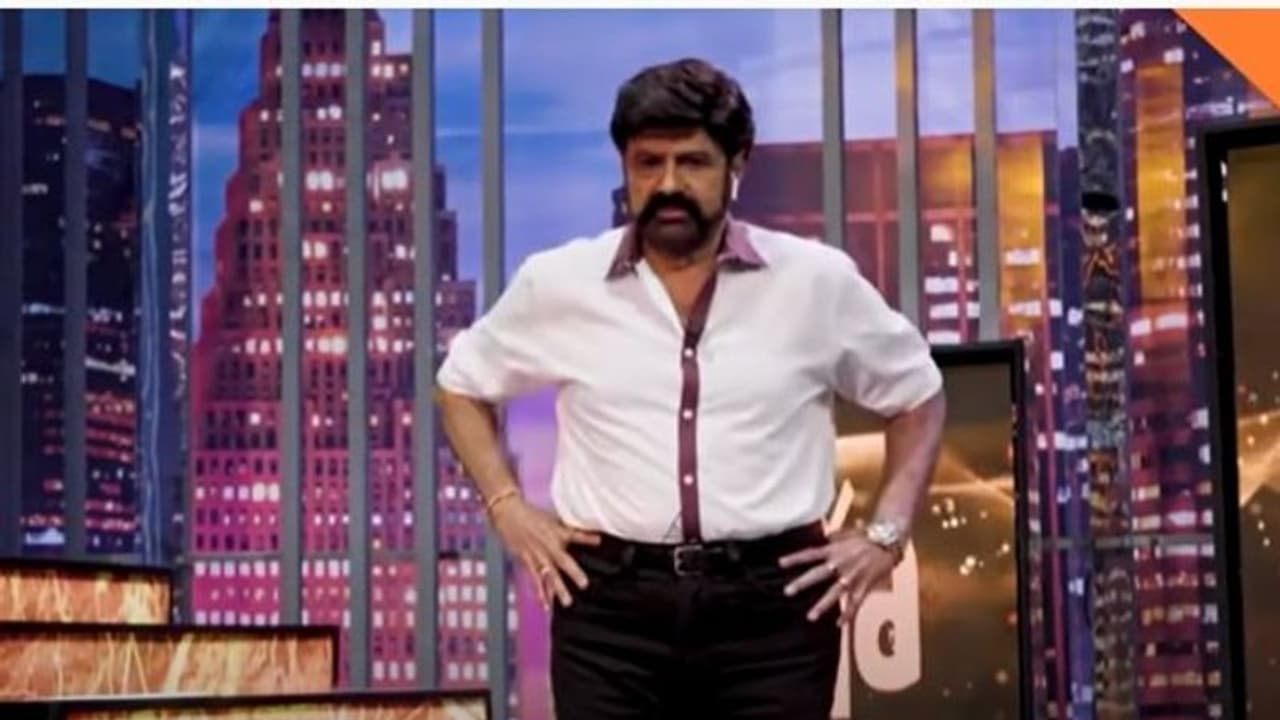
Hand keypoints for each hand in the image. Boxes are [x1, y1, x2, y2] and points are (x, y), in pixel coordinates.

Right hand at [490, 496, 601, 610]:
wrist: (508, 513)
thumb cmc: (530, 515)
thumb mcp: (552, 518)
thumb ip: (565, 529)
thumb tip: (578, 535)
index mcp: (557, 532)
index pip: (575, 534)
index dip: (588, 538)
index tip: (599, 541)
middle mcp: (549, 545)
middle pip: (563, 561)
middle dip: (574, 573)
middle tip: (584, 584)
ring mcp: (537, 555)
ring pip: (549, 574)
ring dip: (558, 589)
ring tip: (567, 602)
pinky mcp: (527, 561)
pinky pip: (534, 578)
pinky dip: (540, 592)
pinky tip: (545, 604)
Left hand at [778, 529, 897, 624]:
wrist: (889, 541)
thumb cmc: (868, 536)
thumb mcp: (848, 533)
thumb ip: (834, 537)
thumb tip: (825, 537)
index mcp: (834, 550)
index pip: (810, 554)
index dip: (795, 558)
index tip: (780, 563)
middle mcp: (840, 564)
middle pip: (818, 574)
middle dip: (802, 583)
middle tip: (787, 591)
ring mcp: (851, 576)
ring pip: (835, 593)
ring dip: (822, 605)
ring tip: (810, 617)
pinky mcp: (864, 586)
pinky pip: (854, 603)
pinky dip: (848, 614)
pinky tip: (839, 624)